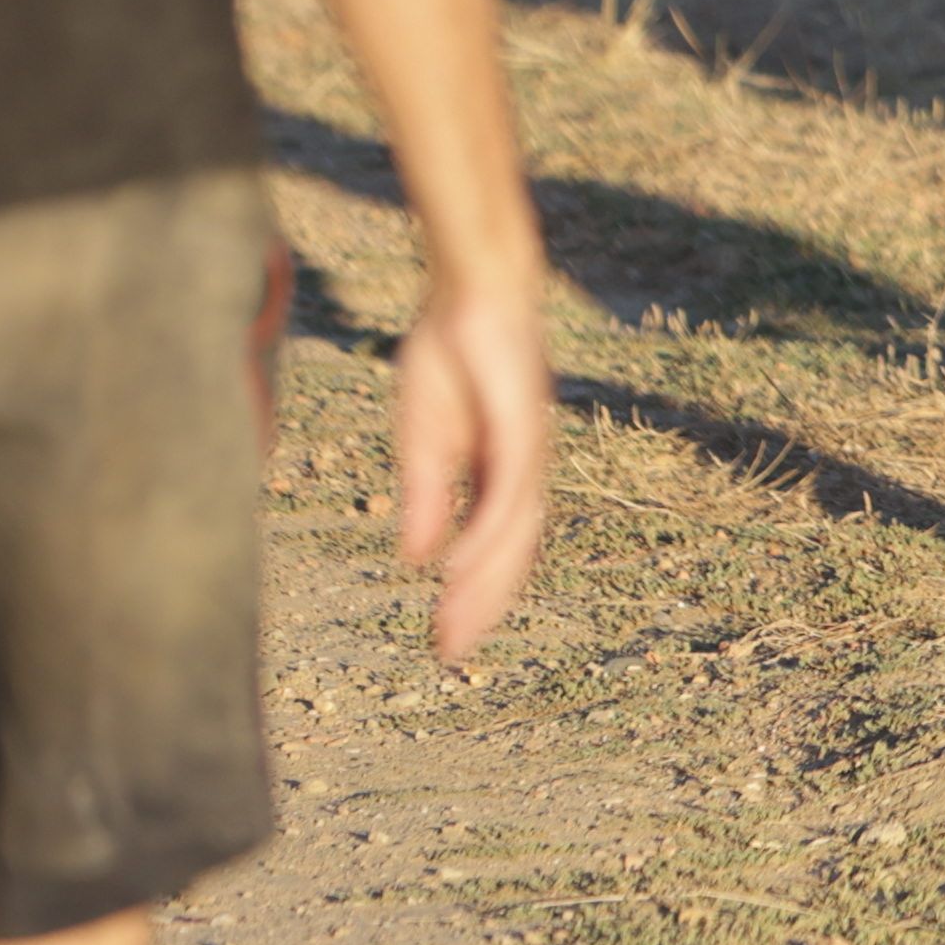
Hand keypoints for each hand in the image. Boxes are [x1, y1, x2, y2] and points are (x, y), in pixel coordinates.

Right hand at [393, 262, 557, 666]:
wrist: (471, 291)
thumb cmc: (451, 355)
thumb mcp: (423, 437)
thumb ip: (426, 494)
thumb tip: (418, 558)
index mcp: (499, 470)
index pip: (494, 543)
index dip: (474, 591)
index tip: (446, 638)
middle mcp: (521, 467)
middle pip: (511, 548)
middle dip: (482, 602)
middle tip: (453, 653)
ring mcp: (526, 448)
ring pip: (513, 530)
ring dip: (484, 581)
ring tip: (454, 627)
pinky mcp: (521, 427)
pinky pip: (506, 491)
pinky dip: (484, 534)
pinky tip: (455, 568)